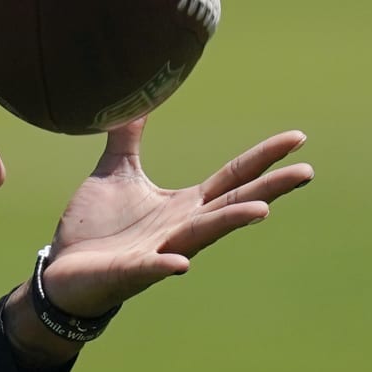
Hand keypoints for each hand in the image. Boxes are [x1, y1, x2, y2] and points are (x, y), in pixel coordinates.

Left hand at [3, 120, 312, 368]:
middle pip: (232, 204)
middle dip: (269, 189)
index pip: (233, 177)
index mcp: (183, 205)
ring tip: (262, 210)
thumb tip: (137, 98)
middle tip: (306, 172)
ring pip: (202, 236)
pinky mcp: (131, 272)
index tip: (297, 138)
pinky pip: (152, 269)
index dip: (264, 157)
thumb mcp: (116, 173)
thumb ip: (128, 138)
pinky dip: (167, 265)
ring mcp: (161, 252)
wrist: (64, 271)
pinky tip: (182, 264)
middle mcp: (182, 229)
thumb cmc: (97, 228)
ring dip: (231, 223)